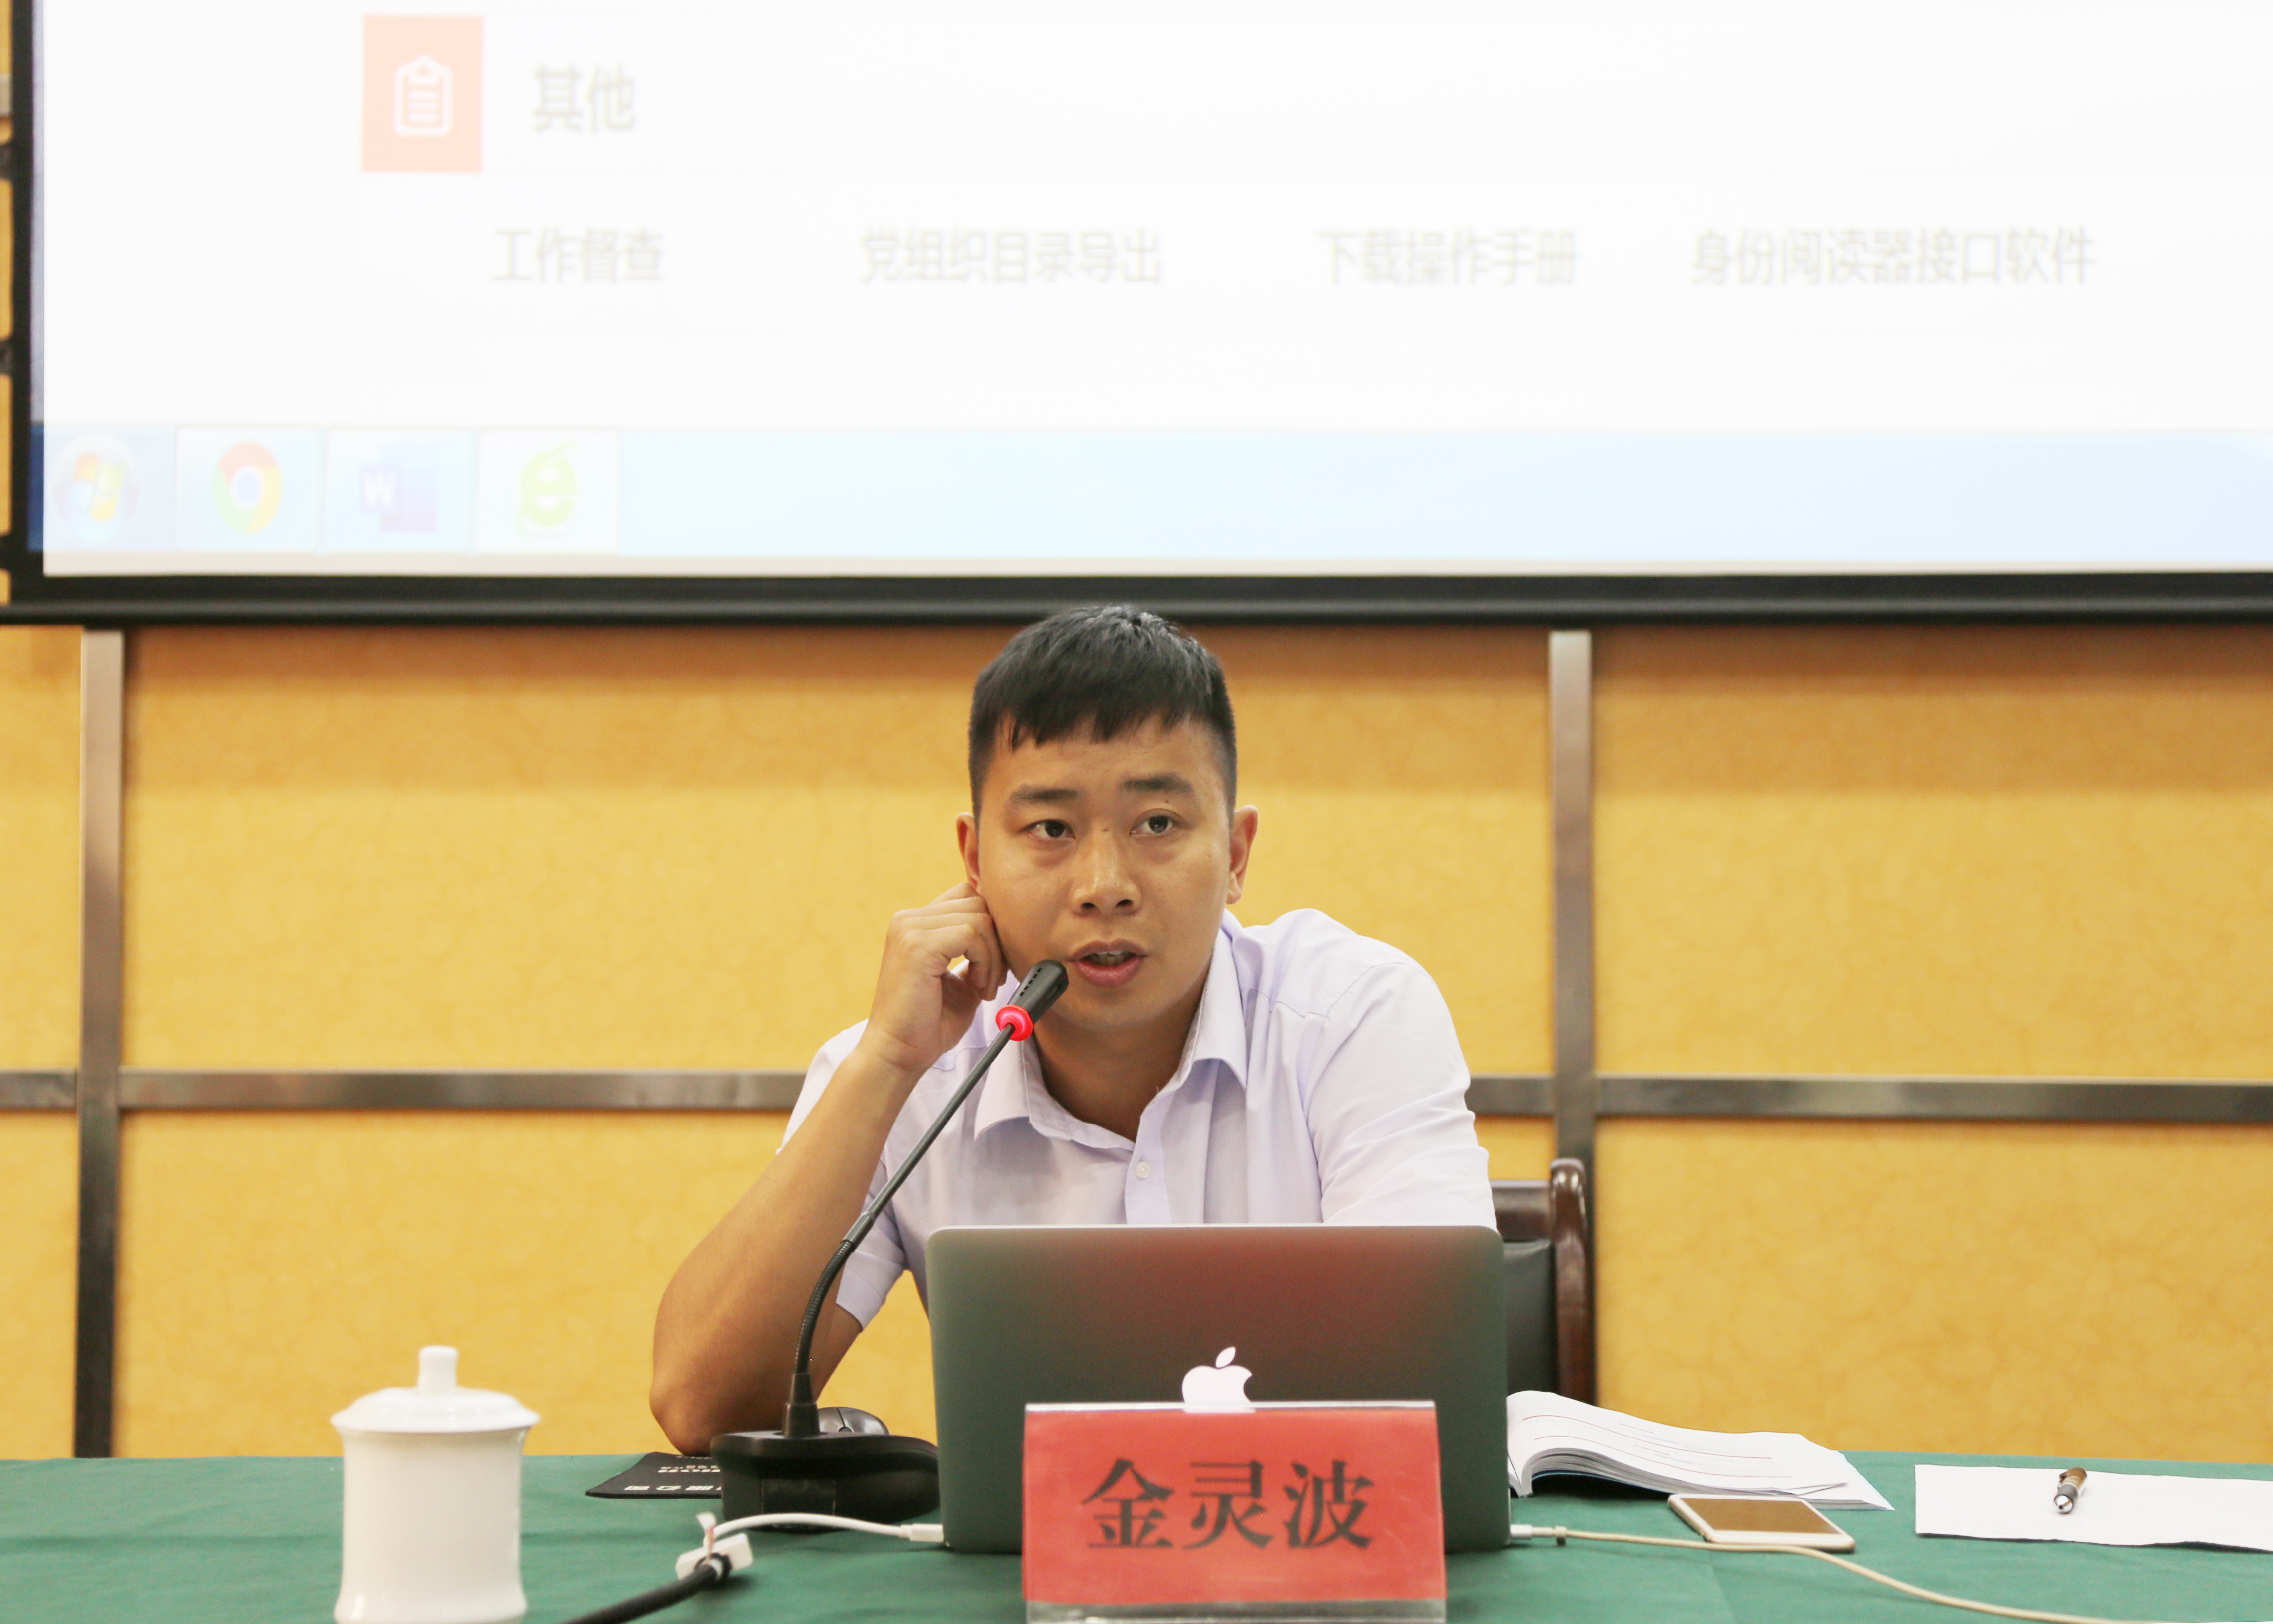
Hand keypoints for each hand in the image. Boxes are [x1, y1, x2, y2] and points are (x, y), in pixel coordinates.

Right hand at [853, 882, 1007, 1079]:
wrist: (897, 1054)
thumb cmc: (928, 1023)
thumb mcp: (961, 980)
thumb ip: (977, 953)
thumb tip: (1008, 936)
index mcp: (914, 923)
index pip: (967, 896)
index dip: (990, 927)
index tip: (993, 965)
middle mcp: (908, 919)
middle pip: (978, 902)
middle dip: (997, 941)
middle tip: (993, 980)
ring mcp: (910, 928)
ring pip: (979, 917)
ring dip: (994, 956)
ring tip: (984, 987)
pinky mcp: (917, 945)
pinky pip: (972, 934)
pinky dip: (986, 961)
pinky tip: (978, 988)